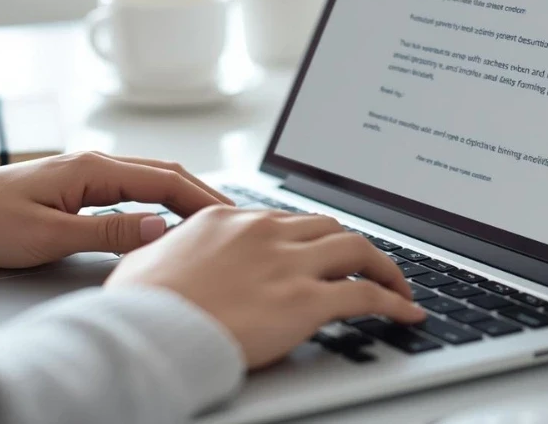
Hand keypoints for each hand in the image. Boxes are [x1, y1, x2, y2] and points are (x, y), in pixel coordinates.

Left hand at [0, 151, 232, 266]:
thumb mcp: (50, 237)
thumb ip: (109, 233)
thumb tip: (161, 228)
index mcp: (92, 168)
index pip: (165, 179)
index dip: (203, 200)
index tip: (232, 219)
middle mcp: (93, 163)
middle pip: (165, 174)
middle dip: (203, 195)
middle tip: (235, 221)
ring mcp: (85, 174)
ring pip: (149, 181)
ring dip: (182, 198)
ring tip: (210, 223)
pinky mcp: (75, 188)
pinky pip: (130, 191)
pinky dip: (157, 203)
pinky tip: (165, 221)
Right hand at [106, 207, 426, 368]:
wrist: (149, 330)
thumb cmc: (141, 304)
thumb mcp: (148, 259)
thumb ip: (171, 249)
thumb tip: (165, 252)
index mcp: (228, 218)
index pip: (284, 220)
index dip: (309, 237)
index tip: (320, 251)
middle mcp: (264, 232)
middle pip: (326, 226)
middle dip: (350, 245)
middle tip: (365, 264)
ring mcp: (288, 263)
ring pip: (356, 248)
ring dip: (383, 266)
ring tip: (396, 285)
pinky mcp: (306, 300)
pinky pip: (367, 294)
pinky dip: (394, 301)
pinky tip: (407, 312)